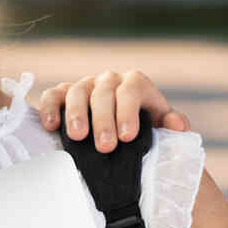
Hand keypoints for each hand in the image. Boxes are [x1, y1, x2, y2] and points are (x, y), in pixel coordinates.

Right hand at [35, 70, 189, 149]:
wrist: (124, 135)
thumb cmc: (144, 131)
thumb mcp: (162, 128)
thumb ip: (173, 125)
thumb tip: (177, 124)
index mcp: (135, 84)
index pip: (131, 90)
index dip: (128, 112)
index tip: (127, 137)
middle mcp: (109, 80)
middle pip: (104, 92)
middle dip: (104, 120)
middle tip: (105, 147)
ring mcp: (85, 86)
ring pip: (78, 91)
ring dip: (76, 114)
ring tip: (77, 137)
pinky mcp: (64, 95)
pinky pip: (54, 95)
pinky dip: (50, 107)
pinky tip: (50, 125)